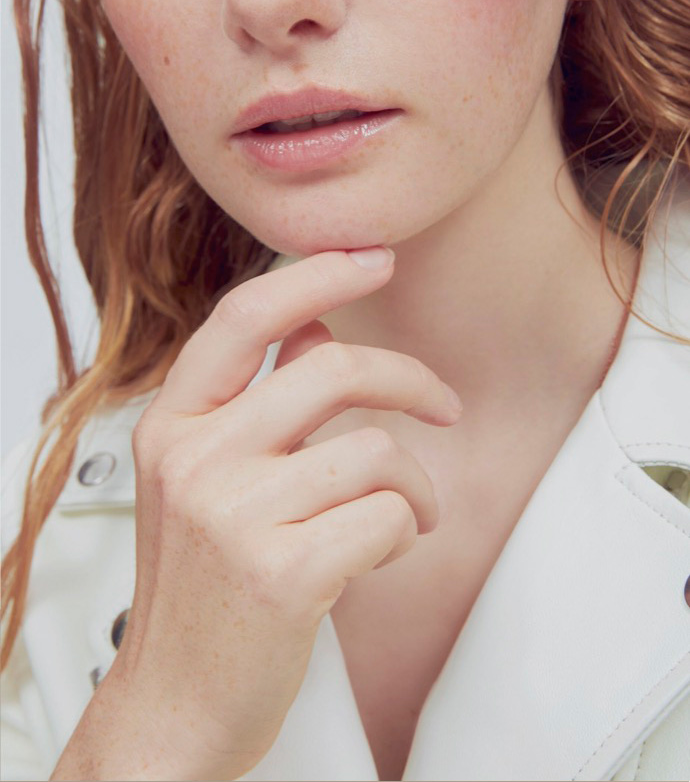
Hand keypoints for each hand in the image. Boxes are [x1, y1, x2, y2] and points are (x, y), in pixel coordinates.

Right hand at [99, 247, 461, 779]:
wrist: (174, 705)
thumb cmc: (201, 588)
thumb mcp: (205, 478)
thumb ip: (255, 398)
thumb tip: (316, 321)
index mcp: (171, 424)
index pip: (247, 316)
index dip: (319, 274)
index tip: (377, 258)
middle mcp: (193, 458)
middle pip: (332, 366)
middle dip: (409, 379)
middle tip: (444, 404)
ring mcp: (233, 514)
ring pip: (376, 450)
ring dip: (415, 485)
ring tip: (408, 515)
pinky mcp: (283, 572)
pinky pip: (389, 515)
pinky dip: (406, 532)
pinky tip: (379, 554)